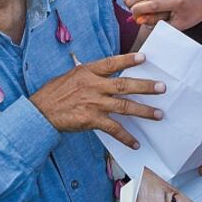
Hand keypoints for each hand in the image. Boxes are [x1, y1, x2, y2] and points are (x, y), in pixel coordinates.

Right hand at [29, 53, 165, 148]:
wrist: (40, 112)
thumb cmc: (53, 94)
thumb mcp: (69, 76)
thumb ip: (87, 75)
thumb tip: (103, 75)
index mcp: (87, 71)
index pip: (111, 63)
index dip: (128, 60)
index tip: (144, 58)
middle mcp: (93, 85)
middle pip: (124, 84)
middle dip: (145, 86)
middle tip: (162, 88)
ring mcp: (93, 102)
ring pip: (124, 106)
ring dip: (143, 111)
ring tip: (158, 114)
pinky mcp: (91, 119)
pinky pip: (114, 128)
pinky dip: (126, 137)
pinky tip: (135, 143)